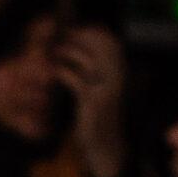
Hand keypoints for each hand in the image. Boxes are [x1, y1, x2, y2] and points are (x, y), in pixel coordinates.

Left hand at [55, 22, 129, 176]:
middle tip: (62, 37)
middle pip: (101, 45)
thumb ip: (95, 70)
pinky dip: (63, 72)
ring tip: (55, 52)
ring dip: (69, 52)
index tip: (75, 30)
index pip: (111, 41)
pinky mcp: (92, 103)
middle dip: (80, 37)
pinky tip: (55, 72)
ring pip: (88, 60)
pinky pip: (76, 80)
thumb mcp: (100, 89)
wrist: (105, 147)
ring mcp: (106, 90)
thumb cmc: (98, 116)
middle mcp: (118, 78)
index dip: (93, 31)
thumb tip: (80, 48)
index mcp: (122, 72)